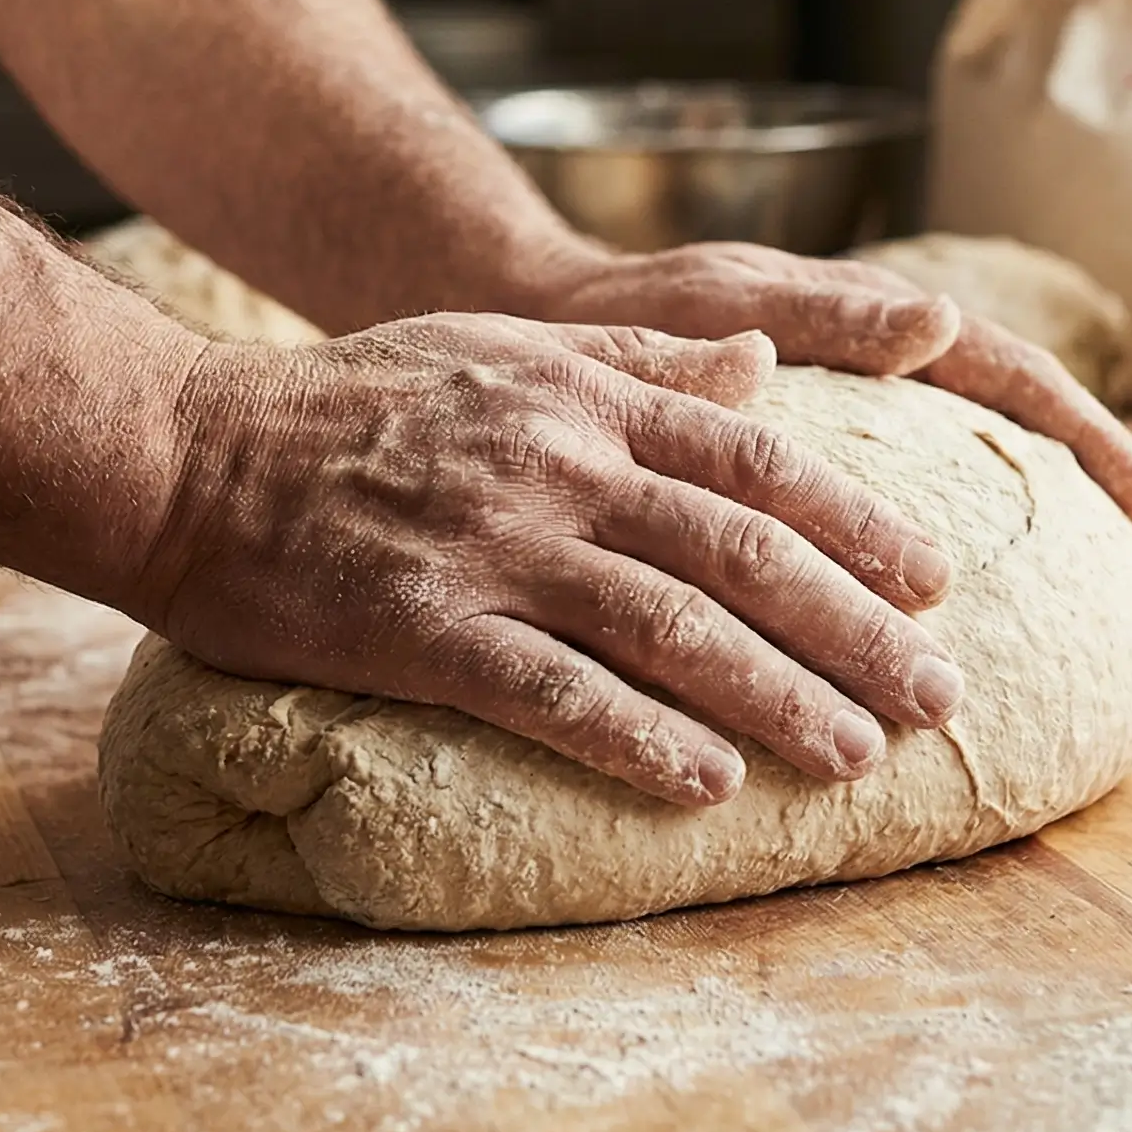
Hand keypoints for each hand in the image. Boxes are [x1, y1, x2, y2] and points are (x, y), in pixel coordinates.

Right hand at [131, 314, 968, 805]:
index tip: (936, 581)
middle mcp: (557, 465)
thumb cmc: (352, 401)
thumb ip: (638, 359)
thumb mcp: (506, 346)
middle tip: (943, 695)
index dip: (858, 522)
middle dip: (856, 627)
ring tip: (860, 756)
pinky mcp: (420, 629)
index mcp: (584, 395)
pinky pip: (548, 691)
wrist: (189, 450)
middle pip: (742, 547)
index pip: (757, 457)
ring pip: (669, 624)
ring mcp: (491, 548)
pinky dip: (634, 736)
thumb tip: (765, 362)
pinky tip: (705, 785)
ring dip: (778, 695)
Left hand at [524, 242, 1131, 585]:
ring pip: (970, 477)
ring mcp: (848, 421)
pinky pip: (897, 519)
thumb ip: (819, 315)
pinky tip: (972, 629)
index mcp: (866, 326)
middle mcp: (874, 370)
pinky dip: (941, 567)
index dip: (1092, 441)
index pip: (1013, 374)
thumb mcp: (711, 303)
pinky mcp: (803, 473)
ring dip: (1044, 537)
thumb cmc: (613, 313)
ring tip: (1115, 611)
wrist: (529, 326)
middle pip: (1018, 430)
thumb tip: (939, 322)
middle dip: (1103, 494)